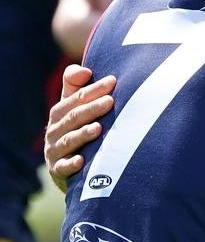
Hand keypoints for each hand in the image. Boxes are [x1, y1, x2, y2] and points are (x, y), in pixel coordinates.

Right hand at [44, 65, 115, 192]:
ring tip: (99, 128)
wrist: (67, 167)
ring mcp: (55, 151)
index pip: (76, 98)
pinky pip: (63, 167)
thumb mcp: (74, 107)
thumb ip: (76, 86)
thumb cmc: (76, 129)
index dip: (94, 89)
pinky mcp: (58, 170)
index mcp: (59, 113)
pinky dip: (71, 164)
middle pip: (74, 117)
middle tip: (111, 101)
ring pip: (69, 140)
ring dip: (83, 134)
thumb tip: (85, 70)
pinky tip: (81, 161)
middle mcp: (54, 131)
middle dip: (92, 108)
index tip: (113, 81)